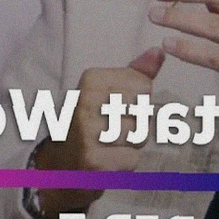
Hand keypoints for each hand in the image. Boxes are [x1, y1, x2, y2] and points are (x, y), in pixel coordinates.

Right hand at [32, 48, 164, 218]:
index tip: (112, 107)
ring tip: (108, 144)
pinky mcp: (94, 162)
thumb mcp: (106, 92)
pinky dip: (124, 163)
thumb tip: (159, 52)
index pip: (143, 86)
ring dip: (131, 144)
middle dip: (136, 124)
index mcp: (91, 81)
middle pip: (143, 111)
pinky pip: (132, 159)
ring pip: (140, 136)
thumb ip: (135, 73)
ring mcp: (89, 134)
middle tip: (110, 129)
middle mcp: (87, 103)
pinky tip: (106, 160)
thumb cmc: (88, 124)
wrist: (59, 166)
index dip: (137, 101)